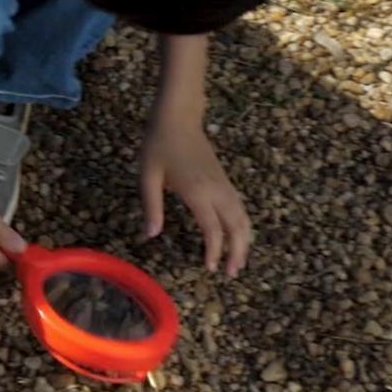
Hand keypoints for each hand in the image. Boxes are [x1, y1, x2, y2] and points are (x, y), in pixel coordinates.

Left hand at [139, 123, 251, 275]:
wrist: (178, 118)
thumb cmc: (158, 145)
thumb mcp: (147, 176)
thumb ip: (151, 207)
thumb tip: (150, 235)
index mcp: (198, 192)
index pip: (213, 230)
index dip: (214, 251)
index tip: (211, 268)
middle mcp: (217, 191)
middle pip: (237, 228)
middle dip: (238, 252)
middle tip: (232, 274)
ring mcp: (224, 184)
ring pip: (243, 218)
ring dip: (244, 241)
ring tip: (239, 261)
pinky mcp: (225, 180)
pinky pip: (240, 208)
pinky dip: (243, 226)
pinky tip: (237, 235)